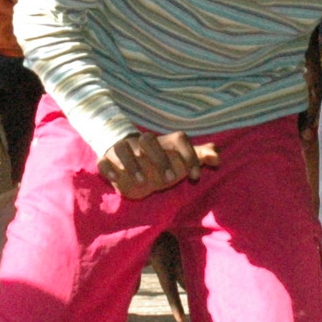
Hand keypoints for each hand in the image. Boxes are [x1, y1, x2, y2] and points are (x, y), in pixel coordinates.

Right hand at [95, 131, 220, 198]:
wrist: (129, 160)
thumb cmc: (160, 161)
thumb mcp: (180, 160)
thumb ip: (199, 157)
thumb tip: (217, 156)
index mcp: (163, 142)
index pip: (178, 139)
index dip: (189, 155)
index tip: (195, 177)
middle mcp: (142, 144)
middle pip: (149, 140)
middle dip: (160, 159)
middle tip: (169, 180)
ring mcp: (123, 151)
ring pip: (124, 149)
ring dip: (132, 165)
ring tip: (142, 182)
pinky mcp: (107, 161)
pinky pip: (103, 161)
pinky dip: (108, 169)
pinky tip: (116, 179)